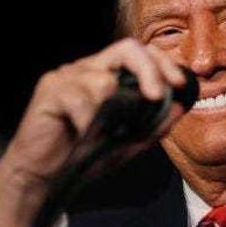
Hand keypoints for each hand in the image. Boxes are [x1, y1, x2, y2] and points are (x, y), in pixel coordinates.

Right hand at [0, 38, 187, 226]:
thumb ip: (153, 125)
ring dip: (111, 112)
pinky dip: (88, 123)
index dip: (163, 63)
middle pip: (126, 49)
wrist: (46, 177)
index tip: (179, 85)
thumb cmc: (83, 157)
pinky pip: (80, 98)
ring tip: (103, 135)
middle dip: (148, 71)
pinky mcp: (50, 89)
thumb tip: (179, 106)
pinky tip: (83, 137)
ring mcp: (68, 76)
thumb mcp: (128, 144)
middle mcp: (88, 69)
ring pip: (104, 80)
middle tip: (156, 96)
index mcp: (108, 76)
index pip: (141, 53)